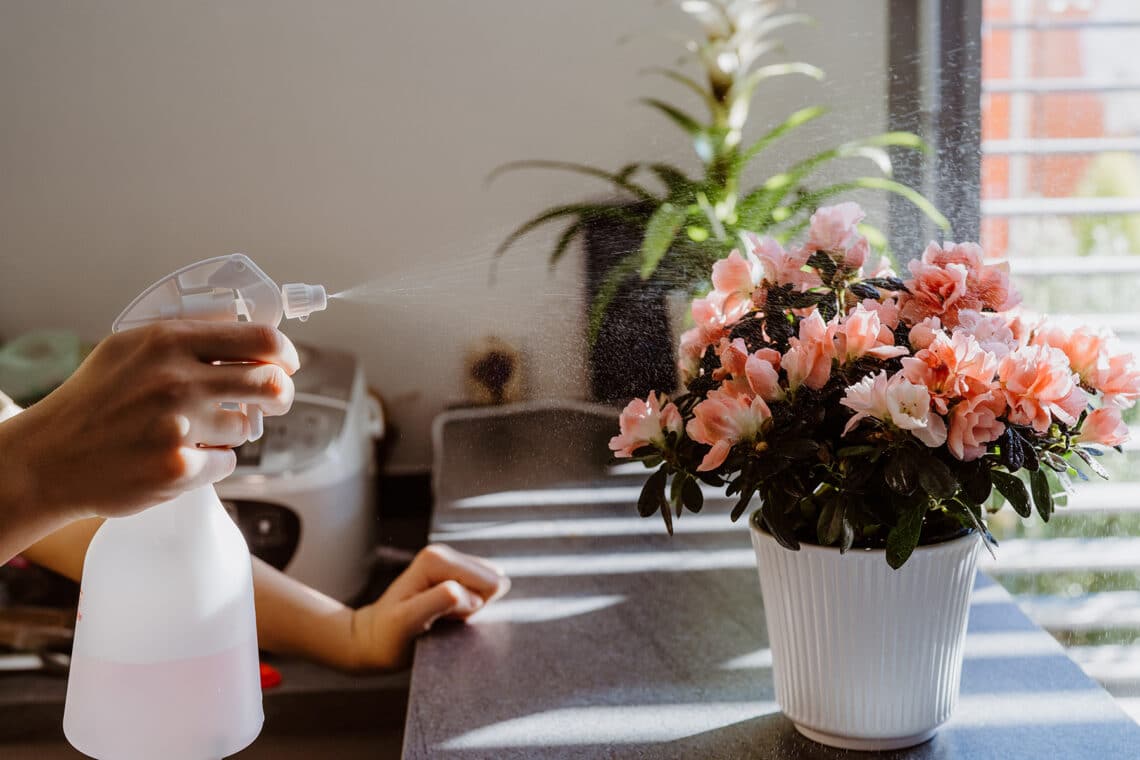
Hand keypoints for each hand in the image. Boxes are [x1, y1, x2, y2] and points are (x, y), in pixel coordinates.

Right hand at [2, 320, 298, 521]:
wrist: (47, 458)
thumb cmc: (92, 402)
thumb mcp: (130, 348)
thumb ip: (187, 336)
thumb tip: (246, 328)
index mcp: (169, 342)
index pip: (261, 341)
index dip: (284, 354)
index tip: (286, 363)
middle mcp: (177, 380)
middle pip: (272, 385)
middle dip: (281, 395)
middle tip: (272, 402)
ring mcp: (179, 426)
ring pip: (246, 428)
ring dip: (230, 432)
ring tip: (192, 432)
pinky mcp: (178, 468)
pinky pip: (225, 462)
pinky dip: (210, 462)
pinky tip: (176, 457)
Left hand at [348, 544, 509, 670]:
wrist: (372, 639)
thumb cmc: (388, 636)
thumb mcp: (409, 621)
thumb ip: (438, 602)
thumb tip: (465, 591)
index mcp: (436, 559)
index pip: (487, 583)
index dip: (471, 608)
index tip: (443, 618)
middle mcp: (444, 553)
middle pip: (490, 583)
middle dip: (472, 607)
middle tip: (441, 620)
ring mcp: (449, 564)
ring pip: (487, 589)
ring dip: (470, 610)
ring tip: (441, 619)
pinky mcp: (453, 575)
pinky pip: (480, 593)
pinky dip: (468, 610)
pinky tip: (445, 617)